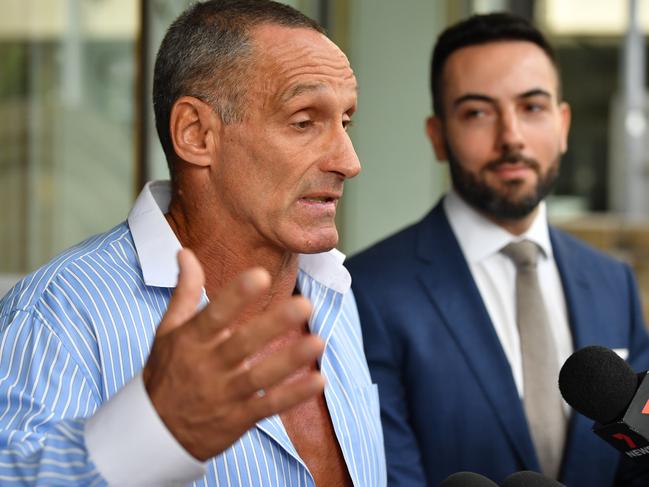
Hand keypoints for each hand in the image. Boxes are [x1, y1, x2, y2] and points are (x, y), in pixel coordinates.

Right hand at [142, 249, 324, 459]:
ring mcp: (223, 394)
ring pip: (259, 377)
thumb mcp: (168, 330)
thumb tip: (186, 252)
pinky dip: (292, 396)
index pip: (214, 315)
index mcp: (191, 340)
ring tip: (318, 341)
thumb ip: (185, 291)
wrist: (153, 432)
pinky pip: (268, 406)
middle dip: (272, 324)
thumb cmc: (166, 371)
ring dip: (289, 360)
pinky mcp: (237, 418)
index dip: (236, 296)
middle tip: (304, 304)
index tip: (260, 275)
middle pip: (242, 344)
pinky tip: (317, 381)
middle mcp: (208, 366)